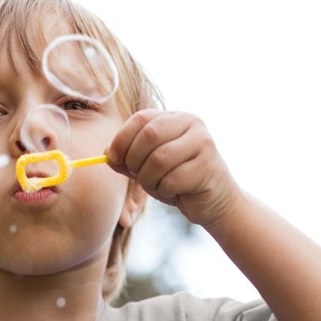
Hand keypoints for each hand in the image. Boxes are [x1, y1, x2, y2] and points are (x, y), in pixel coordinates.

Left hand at [107, 110, 242, 228]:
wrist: (214, 202)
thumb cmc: (179, 182)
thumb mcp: (149, 169)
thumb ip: (128, 160)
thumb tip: (106, 154)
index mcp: (175, 117)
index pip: (141, 118)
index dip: (122, 138)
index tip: (112, 158)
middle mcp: (192, 123)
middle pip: (149, 135)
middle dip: (135, 161)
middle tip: (138, 176)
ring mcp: (203, 143)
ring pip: (159, 159)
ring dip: (149, 180)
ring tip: (157, 186)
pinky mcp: (208, 166)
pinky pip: (172, 180)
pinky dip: (164, 191)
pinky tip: (174, 192)